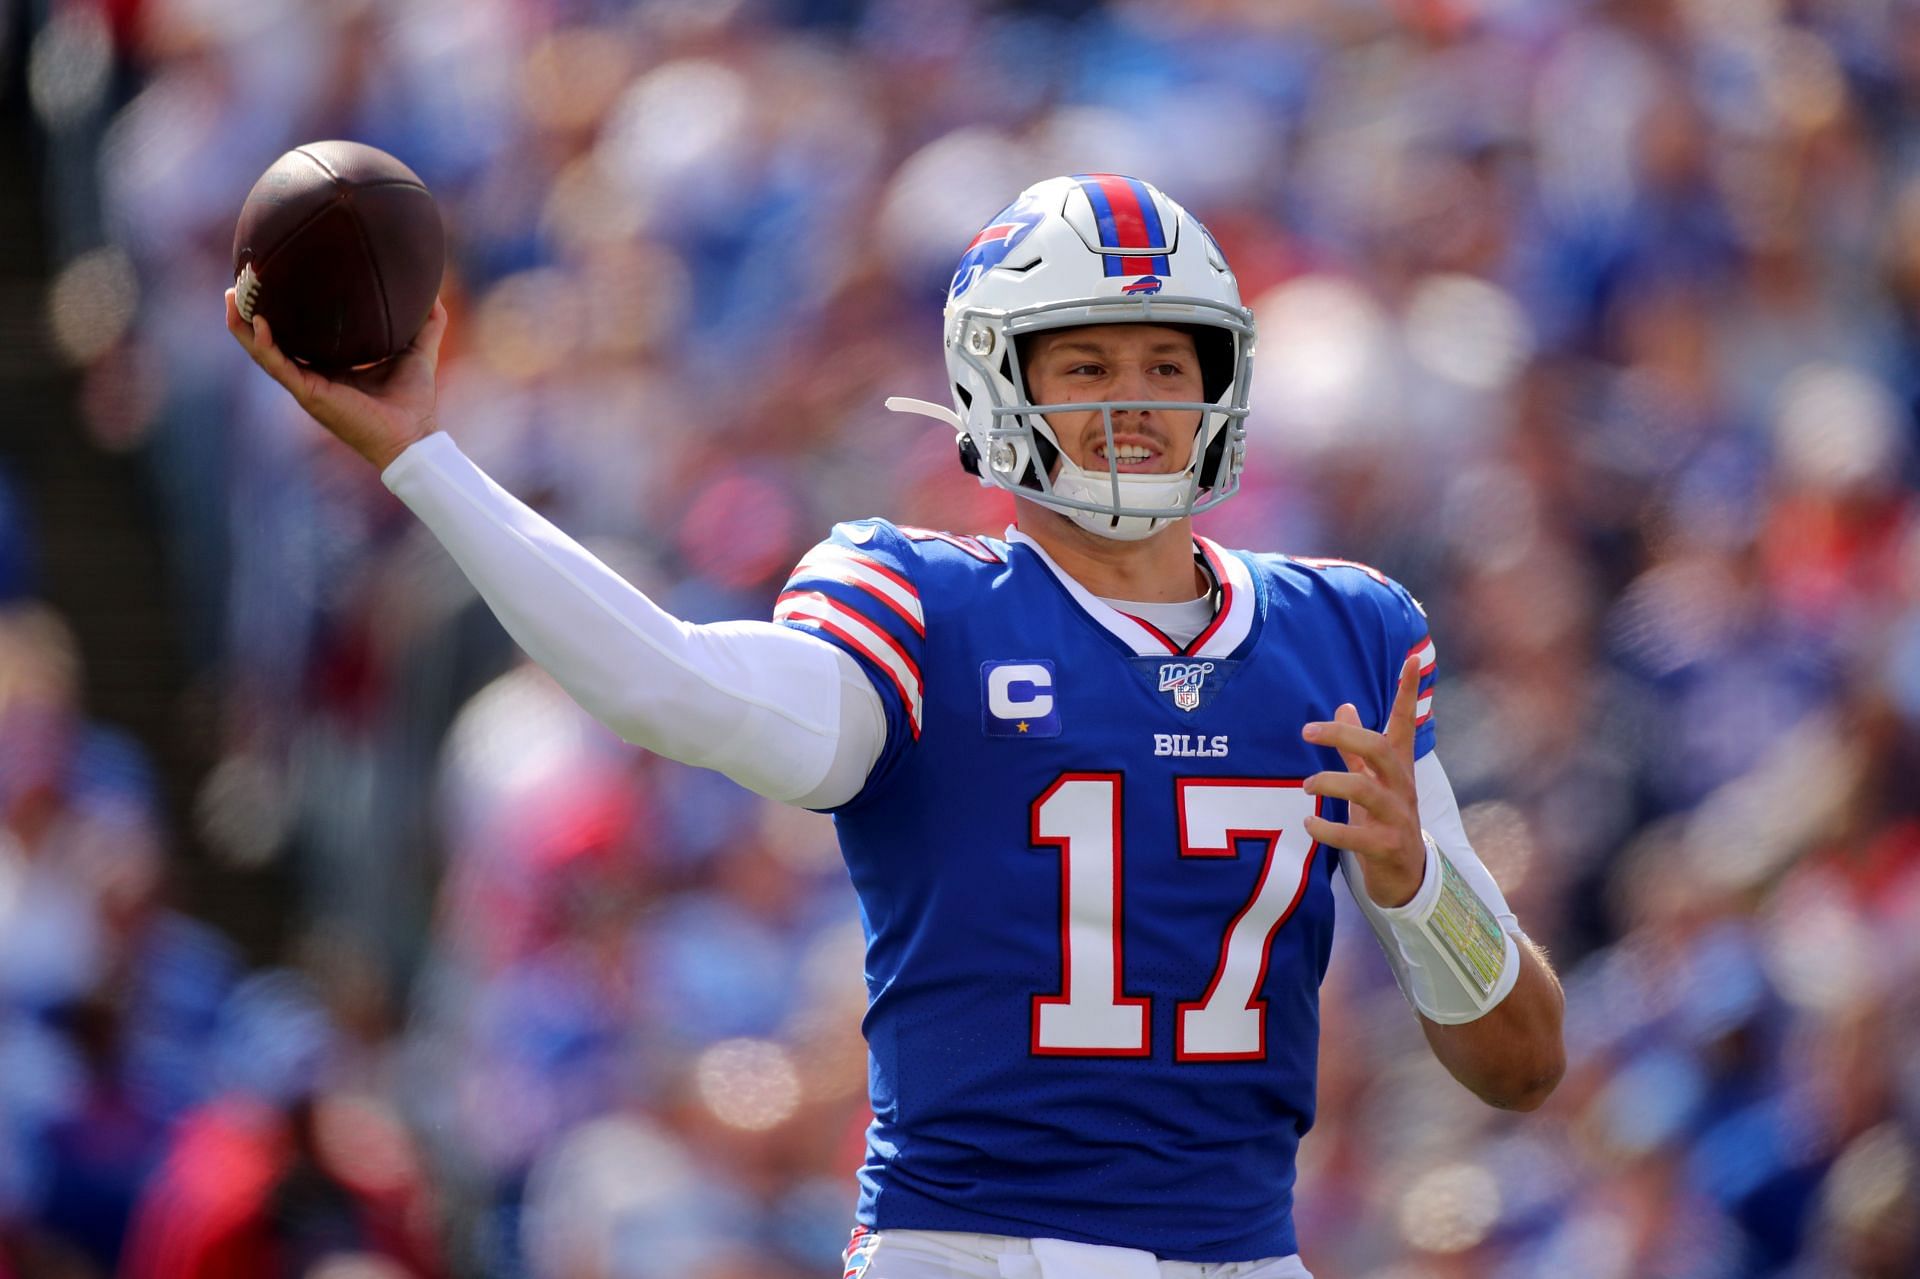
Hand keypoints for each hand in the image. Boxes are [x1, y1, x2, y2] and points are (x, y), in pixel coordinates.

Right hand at [225, 288, 447, 471]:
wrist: (414, 437)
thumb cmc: (414, 401)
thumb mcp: (418, 352)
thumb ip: (427, 323)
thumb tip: (434, 292)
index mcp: (330, 366)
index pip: (296, 336)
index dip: (280, 311)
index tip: (270, 281)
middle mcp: (312, 375)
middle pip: (269, 341)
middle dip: (248, 314)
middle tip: (237, 284)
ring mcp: (307, 385)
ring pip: (263, 353)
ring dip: (243, 327)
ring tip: (231, 297)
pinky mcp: (309, 394)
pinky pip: (278, 366)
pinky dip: (264, 345)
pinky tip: (258, 322)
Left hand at [1301, 654, 1425, 906]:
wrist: (1405, 875)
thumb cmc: (1382, 818)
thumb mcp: (1370, 779)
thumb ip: (1355, 748)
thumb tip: (1344, 706)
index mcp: (1397, 767)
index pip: (1405, 723)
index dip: (1408, 691)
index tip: (1411, 657)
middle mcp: (1401, 786)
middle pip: (1380, 748)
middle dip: (1345, 735)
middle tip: (1308, 731)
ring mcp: (1397, 817)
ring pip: (1366, 790)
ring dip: (1331, 783)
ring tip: (1306, 785)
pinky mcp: (1388, 846)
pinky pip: (1357, 835)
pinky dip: (1329, 829)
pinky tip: (1309, 825)